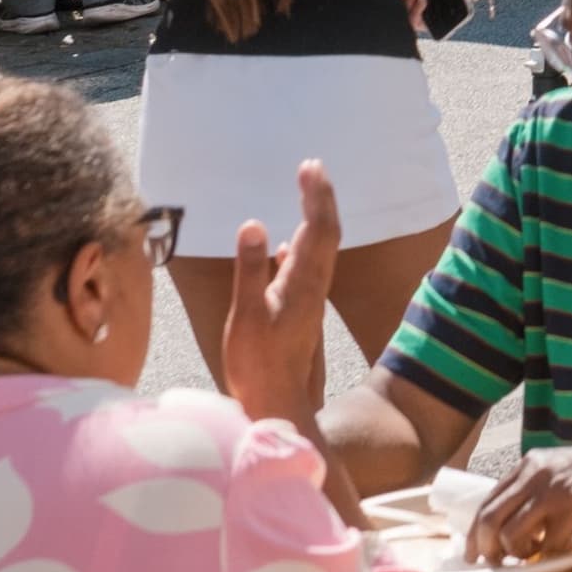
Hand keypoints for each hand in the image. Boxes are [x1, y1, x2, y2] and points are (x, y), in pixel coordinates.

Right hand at [218, 161, 343, 432]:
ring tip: (306, 196)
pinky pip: (304, 269)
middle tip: (312, 168)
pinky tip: (284, 249)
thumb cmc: (258, 364)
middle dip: (320, 198)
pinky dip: (297, 249)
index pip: (317, 228)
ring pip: (317, 250)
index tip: (310, 167)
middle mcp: (313, 286)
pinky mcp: (299, 312)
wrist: (278, 404)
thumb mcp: (247, 316)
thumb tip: (253, 224)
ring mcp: (308, 300)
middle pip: (324, 232)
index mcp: (303, 282)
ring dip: (313, 219)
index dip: (317, 196)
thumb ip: (250, 270)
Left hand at [467, 440, 571, 564]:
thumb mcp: (558, 469)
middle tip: (495, 561)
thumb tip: (505, 520)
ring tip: (533, 552)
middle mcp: (536, 473)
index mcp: (529, 464)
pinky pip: (548, 543)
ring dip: (518, 553)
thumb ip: (532, 486)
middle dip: (486, 548)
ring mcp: (554, 490)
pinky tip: (565, 544)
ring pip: (512, 535)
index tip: (473, 551)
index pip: (487, 500)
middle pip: (490, 519)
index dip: (474, 531)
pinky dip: (552, 551)